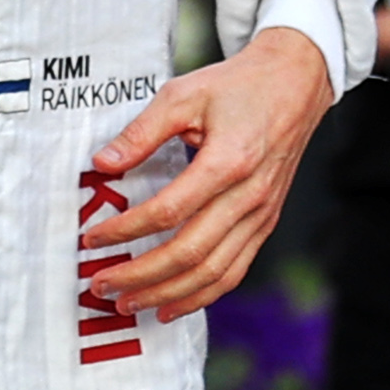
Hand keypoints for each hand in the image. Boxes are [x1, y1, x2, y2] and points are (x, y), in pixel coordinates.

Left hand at [80, 25, 337, 319]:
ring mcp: (262, 214)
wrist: (295, 85)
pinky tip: (173, 304)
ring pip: (214, 272)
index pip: (169, 211)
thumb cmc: (240, 87)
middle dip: (141, 275)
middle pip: (190, 252)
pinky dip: (202, 295)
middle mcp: (250, 195)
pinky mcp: (266, 223)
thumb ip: (142, 131)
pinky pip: (235, 270)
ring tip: (130, 304)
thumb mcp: (184, 94)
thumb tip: (102, 164)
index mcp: (229, 161)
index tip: (94, 239)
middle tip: (102, 285)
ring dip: (168, 294)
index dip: (127, 231)